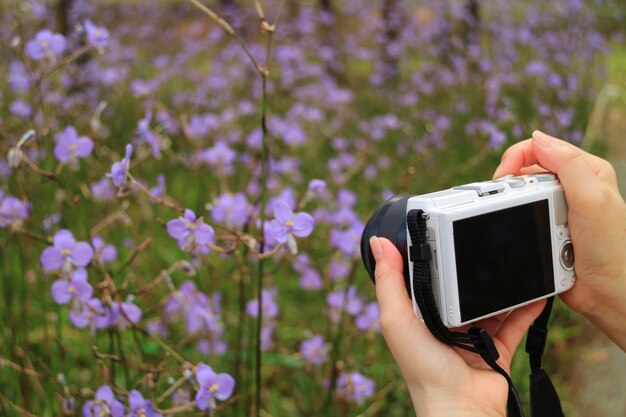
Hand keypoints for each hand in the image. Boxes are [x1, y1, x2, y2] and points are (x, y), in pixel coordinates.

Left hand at [370, 236, 545, 416]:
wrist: (461, 407)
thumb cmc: (423, 369)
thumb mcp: (397, 320)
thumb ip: (389, 282)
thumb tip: (379, 244)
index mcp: (420, 314)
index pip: (428, 277)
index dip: (434, 256)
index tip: (446, 231)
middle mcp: (445, 322)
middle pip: (462, 287)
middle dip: (474, 270)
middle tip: (487, 245)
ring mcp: (473, 335)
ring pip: (491, 302)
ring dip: (503, 287)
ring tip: (516, 264)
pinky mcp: (497, 348)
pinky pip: (515, 322)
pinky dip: (526, 308)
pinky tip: (536, 292)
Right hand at [494, 130, 625, 350]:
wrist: (606, 291)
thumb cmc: (610, 248)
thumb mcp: (592, 199)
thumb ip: (568, 165)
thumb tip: (538, 137)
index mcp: (586, 170)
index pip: (542, 148)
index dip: (517, 157)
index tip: (504, 176)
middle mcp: (572, 185)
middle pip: (526, 170)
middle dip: (513, 183)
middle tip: (507, 199)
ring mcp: (557, 206)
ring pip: (521, 194)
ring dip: (516, 206)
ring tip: (527, 221)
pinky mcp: (546, 226)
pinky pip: (522, 216)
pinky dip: (519, 222)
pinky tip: (528, 231)